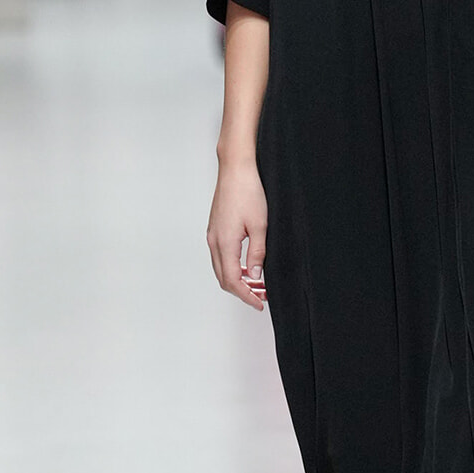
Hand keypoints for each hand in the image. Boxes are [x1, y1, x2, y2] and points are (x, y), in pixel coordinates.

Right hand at [207, 160, 267, 309]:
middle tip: (261, 296)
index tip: (259, 304)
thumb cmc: (248, 191)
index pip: (233, 281)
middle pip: (224, 278)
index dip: (246, 296)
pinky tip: (249, 265)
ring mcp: (212, 235)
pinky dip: (234, 266)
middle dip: (242, 291)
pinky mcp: (215, 229)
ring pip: (221, 268)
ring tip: (258, 283)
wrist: (235, 169)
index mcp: (224, 243)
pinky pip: (221, 256)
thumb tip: (256, 276)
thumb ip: (257, 253)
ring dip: (238, 279)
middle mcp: (214, 241)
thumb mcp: (260, 225)